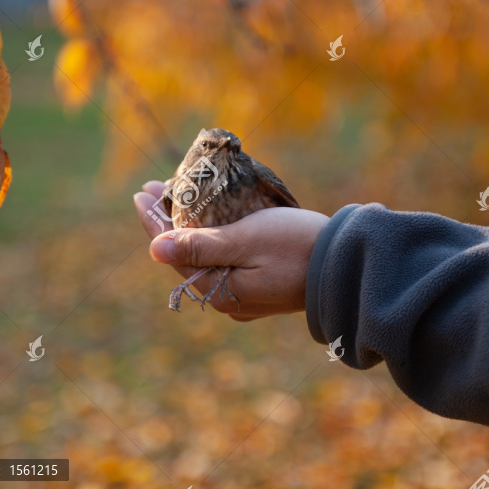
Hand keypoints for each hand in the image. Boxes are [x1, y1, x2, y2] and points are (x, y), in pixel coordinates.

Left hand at [133, 181, 329, 320]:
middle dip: (168, 222)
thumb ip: (200, 247)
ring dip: (189, 227)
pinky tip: (208, 220)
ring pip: (206, 258)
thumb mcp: (245, 241)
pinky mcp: (261, 286)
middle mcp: (228, 299)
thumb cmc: (298, 247)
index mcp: (220, 292)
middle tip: (153, 188)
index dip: (154, 222)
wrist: (348, 265)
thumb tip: (155, 250)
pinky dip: (211, 237)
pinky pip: (225, 260)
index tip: (140, 192)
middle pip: (187, 256)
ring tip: (174, 198)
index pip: (174, 253)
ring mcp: (245, 295)